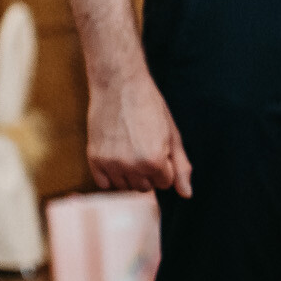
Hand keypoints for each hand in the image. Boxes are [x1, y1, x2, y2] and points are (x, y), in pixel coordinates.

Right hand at [87, 71, 191, 195]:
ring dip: (130, 175)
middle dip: (148, 172)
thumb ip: (181, 167)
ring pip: (125, 187)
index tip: (158, 146)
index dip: (164, 166)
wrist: (118, 85)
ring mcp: (110, 163)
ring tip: (129, 149)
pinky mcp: (93, 159)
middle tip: (142, 146)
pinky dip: (110, 175)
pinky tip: (115, 156)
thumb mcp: (172, 136)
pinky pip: (104, 184)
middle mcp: (131, 166)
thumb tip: (186, 194)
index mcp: (154, 161)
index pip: (165, 183)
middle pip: (145, 187)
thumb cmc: (150, 108)